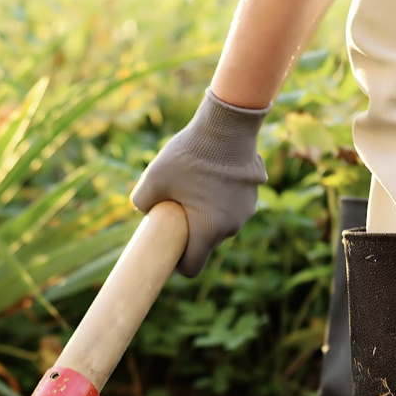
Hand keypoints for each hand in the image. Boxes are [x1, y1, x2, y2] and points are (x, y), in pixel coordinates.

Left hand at [129, 92, 268, 276]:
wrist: (227, 126)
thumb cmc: (189, 156)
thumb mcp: (153, 179)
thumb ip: (142, 203)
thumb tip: (144, 211)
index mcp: (208, 231)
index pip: (192, 268)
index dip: (178, 263)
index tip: (169, 249)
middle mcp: (231, 227)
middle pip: (206, 243)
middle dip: (191, 233)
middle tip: (176, 209)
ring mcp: (246, 211)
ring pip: (221, 223)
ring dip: (208, 214)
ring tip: (193, 187)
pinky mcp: (253, 193)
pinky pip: (232, 205)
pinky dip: (221, 198)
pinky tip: (212, 175)